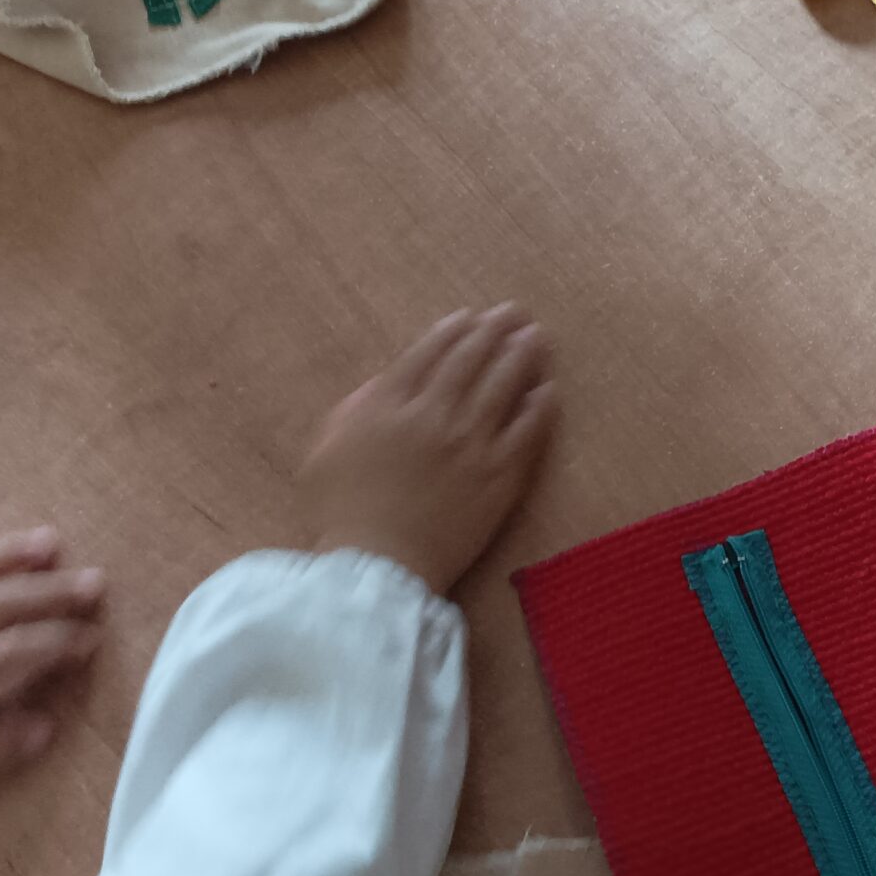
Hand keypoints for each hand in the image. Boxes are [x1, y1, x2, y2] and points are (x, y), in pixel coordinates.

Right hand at [297, 305, 555, 594]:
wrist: (380, 563)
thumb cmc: (342, 511)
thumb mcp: (327, 447)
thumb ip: (359, 406)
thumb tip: (388, 382)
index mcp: (388, 404)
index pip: (428, 353)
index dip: (453, 330)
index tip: (471, 317)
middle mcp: (434, 415)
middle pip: (470, 361)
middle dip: (493, 331)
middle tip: (513, 313)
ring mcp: (471, 445)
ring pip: (503, 387)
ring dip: (521, 356)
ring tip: (535, 337)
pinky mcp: (500, 476)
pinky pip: (527, 432)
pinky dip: (539, 406)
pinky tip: (548, 389)